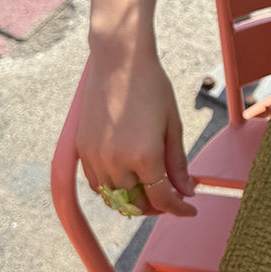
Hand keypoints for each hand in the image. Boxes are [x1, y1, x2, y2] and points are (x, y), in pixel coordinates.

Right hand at [77, 52, 196, 216]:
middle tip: (171, 198)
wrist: (118, 61)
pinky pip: (96, 184)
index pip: (162, 199)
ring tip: (150, 190)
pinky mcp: (81, 150)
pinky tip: (127, 178)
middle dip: (157, 207)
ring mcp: (95, 157)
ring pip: (113, 199)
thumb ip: (178, 163)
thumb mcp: (172, 125)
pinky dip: (112, 189)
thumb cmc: (151, 87)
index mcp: (144, 156)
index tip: (189, 210)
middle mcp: (116, 162)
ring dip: (132, 201)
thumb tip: (187, 191)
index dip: (178, 209)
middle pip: (136, 205)